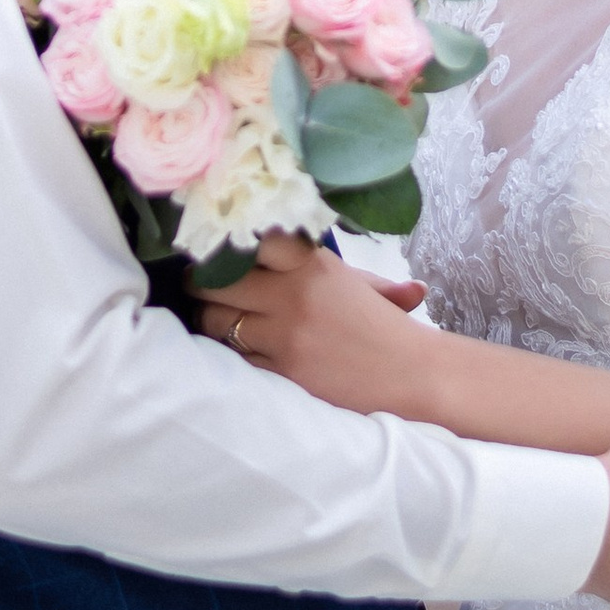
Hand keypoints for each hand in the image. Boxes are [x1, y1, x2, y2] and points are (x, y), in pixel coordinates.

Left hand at [196, 232, 434, 415]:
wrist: (411, 373)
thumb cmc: (380, 324)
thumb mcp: (351, 281)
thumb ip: (310, 262)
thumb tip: (264, 236)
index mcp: (310, 263)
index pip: (246, 240)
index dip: (223, 245)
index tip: (213, 248)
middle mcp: (293, 293)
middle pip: (216, 281)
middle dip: (201, 285)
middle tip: (198, 286)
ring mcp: (286, 335)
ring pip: (217, 322)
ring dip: (211, 322)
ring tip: (215, 319)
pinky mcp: (283, 372)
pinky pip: (234, 359)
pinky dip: (233, 355)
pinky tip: (241, 350)